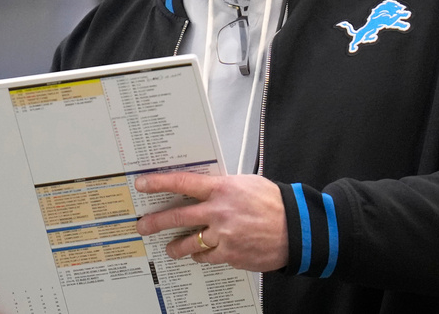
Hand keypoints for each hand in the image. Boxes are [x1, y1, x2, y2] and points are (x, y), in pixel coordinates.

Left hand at [134, 172, 287, 271]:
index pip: (183, 183)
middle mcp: (219, 211)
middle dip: (155, 221)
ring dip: (175, 246)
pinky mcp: (229, 254)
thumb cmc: (274, 203)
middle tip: (142, 225)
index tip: (143, 184)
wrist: (296, 229)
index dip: (159, 183)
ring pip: (188, 242)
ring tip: (170, 247)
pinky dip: (200, 255)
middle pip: (177, 216)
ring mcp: (223, 235)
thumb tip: (204, 189)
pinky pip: (205, 256)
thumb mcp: (246, 184)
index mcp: (223, 189)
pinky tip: (199, 253)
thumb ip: (223, 187)